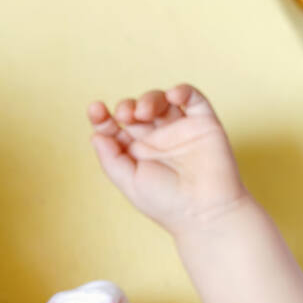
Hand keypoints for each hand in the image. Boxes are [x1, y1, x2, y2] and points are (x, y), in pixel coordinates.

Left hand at [87, 84, 249, 232]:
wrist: (206, 212)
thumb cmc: (167, 204)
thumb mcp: (129, 182)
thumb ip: (110, 158)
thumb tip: (96, 134)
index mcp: (136, 153)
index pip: (115, 127)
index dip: (103, 117)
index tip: (96, 110)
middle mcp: (157, 140)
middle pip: (136, 110)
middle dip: (127, 106)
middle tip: (127, 114)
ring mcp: (180, 130)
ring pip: (161, 101)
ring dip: (149, 99)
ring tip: (144, 112)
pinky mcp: (204, 123)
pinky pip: (193, 99)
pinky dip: (182, 90)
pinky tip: (172, 96)